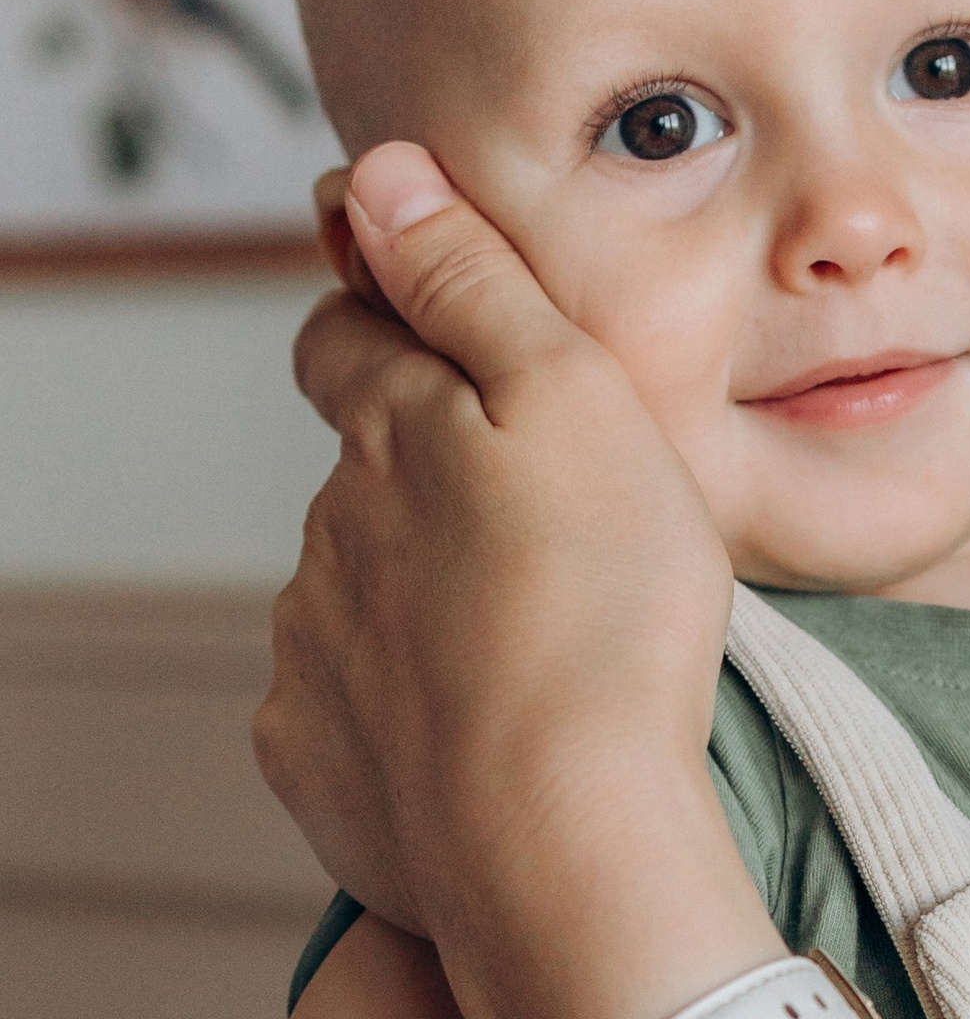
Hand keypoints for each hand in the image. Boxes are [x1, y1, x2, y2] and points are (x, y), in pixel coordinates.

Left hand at [257, 143, 772, 1018]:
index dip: (386, 315)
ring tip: (536, 647)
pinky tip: (487, 738)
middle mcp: (330, 533)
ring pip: (359, 595)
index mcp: (394, 433)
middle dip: (426, 478)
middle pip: (362, 474)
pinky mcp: (318, 765)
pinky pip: (352, 717)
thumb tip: (373, 173)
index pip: (348, 333)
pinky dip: (406, 715)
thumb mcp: (576, 399)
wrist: (562, 844)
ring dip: (423, 601)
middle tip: (543, 523)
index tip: (435, 324)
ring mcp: (315, 655)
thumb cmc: (605, 616)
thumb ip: (472, 282)